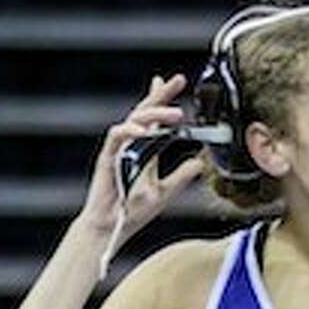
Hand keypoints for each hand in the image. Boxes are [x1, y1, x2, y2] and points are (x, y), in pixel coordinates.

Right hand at [78, 74, 203, 242]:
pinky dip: (130, 132)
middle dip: (160, 94)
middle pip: (145, 112)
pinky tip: (145, 131)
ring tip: (177, 113)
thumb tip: (200, 163)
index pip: (155, 119)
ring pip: (134, 120)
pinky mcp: (107, 157)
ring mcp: (118, 150)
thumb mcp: (165, 192)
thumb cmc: (132, 211)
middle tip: (178, 81)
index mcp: (143, 149)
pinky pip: (116, 137)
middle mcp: (130, 145)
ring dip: (155, 114)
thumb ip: (181, 176)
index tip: (178, 82)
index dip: (164, 99)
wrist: (112, 227)